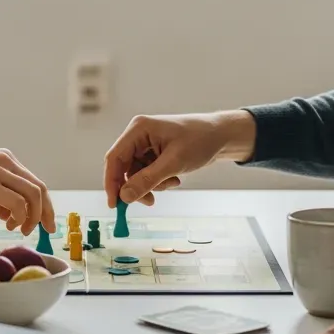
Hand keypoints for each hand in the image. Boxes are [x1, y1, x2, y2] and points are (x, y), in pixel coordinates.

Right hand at [0, 148, 54, 234]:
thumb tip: (10, 215)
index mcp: (4, 160)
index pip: (34, 182)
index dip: (44, 204)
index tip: (45, 222)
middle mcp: (5, 162)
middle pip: (40, 188)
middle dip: (46, 212)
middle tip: (45, 230)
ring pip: (33, 195)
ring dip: (33, 216)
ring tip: (21, 230)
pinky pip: (17, 203)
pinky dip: (20, 217)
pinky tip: (10, 225)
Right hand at [103, 110, 255, 207]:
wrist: (221, 136)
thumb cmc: (200, 141)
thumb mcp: (174, 163)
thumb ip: (147, 180)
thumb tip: (124, 197)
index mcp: (139, 129)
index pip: (115, 158)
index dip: (112, 182)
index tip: (114, 205)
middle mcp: (139, 135)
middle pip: (124, 168)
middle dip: (137, 186)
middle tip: (149, 202)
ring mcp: (146, 143)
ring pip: (136, 173)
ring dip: (152, 184)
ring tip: (173, 183)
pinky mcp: (154, 152)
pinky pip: (147, 173)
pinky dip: (159, 181)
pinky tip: (175, 178)